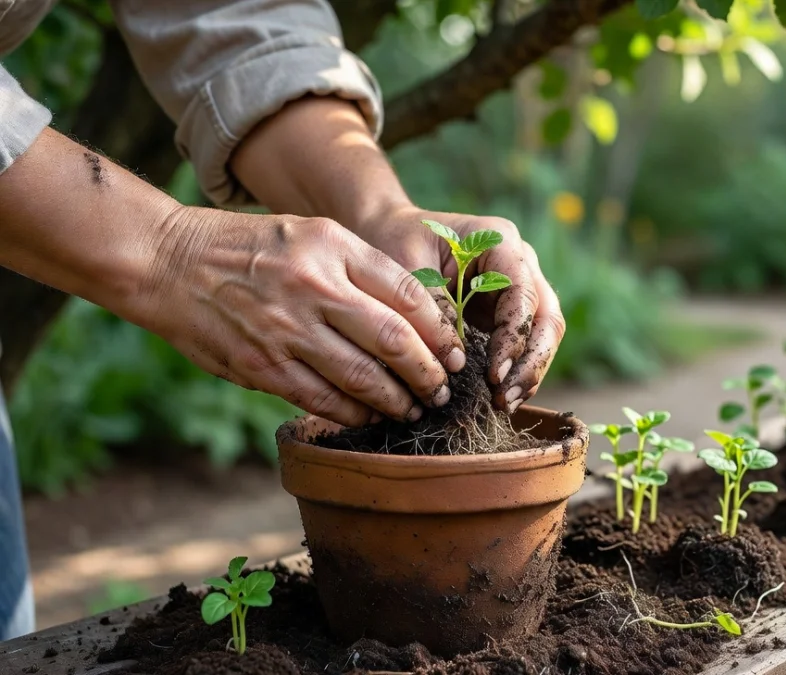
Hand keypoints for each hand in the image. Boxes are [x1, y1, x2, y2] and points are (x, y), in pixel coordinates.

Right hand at [135, 206, 465, 426]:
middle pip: (393, 339)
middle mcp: (313, 285)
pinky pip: (322, 398)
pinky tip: (370, 416)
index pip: (407, 293)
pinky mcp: (262, 364)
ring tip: (415, 408)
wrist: (167, 261)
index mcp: (332, 246)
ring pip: (362, 377)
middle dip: (428, 372)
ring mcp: (286, 328)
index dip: (440, 330)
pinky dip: (353, 413)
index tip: (453, 351)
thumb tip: (415, 319)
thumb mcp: (310, 234)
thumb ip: (361, 269)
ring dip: (397, 400)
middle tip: (443, 388)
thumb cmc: (250, 248)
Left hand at [353, 206, 564, 411]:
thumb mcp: (406, 265)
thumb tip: (457, 357)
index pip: (523, 295)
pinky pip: (525, 345)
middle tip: (504, 397)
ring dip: (529, 372)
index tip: (493, 374)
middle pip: (547, 318)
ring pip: (544, 335)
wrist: (389, 231)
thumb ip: (432, 305)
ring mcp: (518, 289)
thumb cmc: (395, 240)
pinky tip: (500, 398)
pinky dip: (517, 371)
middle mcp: (520, 264)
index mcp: (501, 242)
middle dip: (532, 362)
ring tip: (503, 404)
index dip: (514, 337)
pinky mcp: (506, 312)